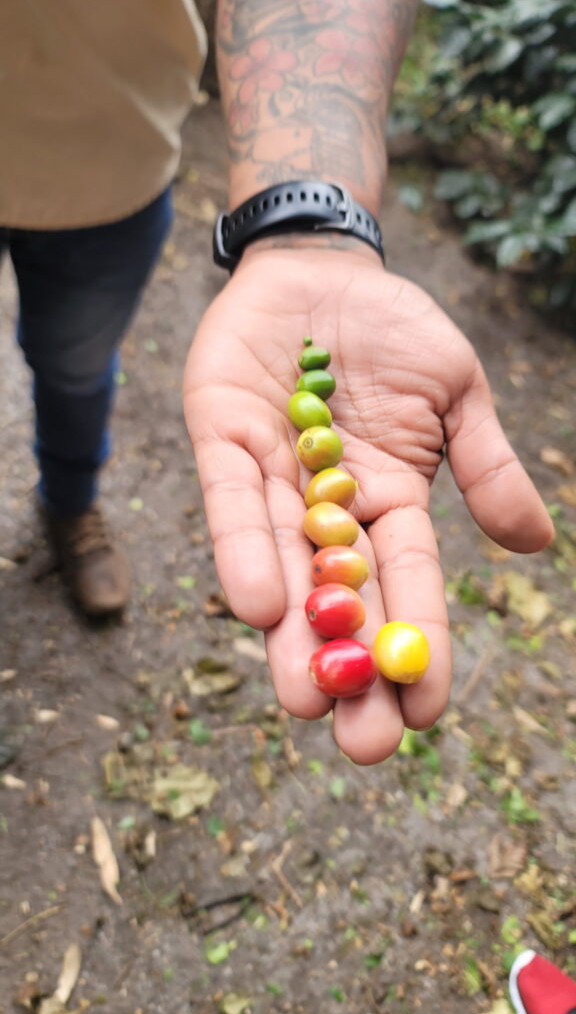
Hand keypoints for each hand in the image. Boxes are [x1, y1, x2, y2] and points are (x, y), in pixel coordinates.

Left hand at [183, 244, 552, 763]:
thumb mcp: (457, 394)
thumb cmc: (394, 334)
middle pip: (341, 600)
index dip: (420, 644)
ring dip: (294, 635)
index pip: (409, 583)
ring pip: (282, 568)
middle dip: (352, 670)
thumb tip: (533, 544)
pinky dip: (244, 550)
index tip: (429, 712)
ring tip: (308, 700)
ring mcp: (274, 478)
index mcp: (388, 501)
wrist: (322, 270)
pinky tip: (261, 605)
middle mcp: (327, 507)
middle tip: (363, 743)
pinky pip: (233, 501)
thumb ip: (485, 467)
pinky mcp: (223, 440)